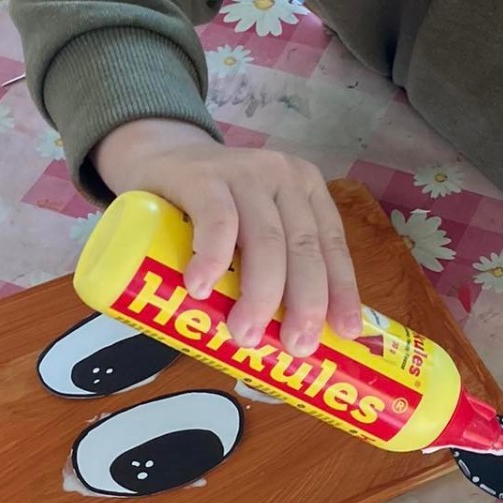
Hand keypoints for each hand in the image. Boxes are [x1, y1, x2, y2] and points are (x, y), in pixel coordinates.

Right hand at [95, 118, 362, 352]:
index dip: (341, 290)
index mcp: (306, 192)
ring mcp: (245, 172)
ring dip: (259, 292)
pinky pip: (217, 220)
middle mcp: (283, 177)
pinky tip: (202, 289)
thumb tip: (284, 339)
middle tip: (296, 346)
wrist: (158, 156)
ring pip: (265, 239)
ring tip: (245, 333)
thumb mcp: (253, 227)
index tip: (345, 332)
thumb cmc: (211, 207)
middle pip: (302, 246)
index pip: (332, 245)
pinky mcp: (204, 176)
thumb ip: (272, 264)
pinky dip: (213, 258)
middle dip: (304, 301)